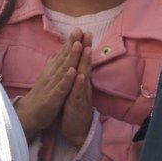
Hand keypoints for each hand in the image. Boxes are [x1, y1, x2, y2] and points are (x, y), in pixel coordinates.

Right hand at [13, 33, 83, 140]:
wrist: (30, 113)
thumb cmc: (43, 94)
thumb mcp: (50, 77)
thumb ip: (58, 65)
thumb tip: (64, 52)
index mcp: (53, 70)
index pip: (63, 53)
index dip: (71, 41)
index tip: (79, 29)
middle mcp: (52, 74)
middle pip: (64, 57)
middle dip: (73, 44)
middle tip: (79, 30)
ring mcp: (52, 85)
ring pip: (64, 69)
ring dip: (71, 57)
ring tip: (78, 45)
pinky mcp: (53, 97)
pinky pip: (61, 88)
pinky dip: (67, 79)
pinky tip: (73, 72)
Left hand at [60, 34, 94, 149]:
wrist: (76, 130)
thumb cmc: (73, 107)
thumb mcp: (74, 89)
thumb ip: (76, 75)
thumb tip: (76, 61)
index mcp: (79, 80)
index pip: (80, 61)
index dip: (81, 46)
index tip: (81, 30)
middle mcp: (82, 85)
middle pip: (85, 64)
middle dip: (86, 49)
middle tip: (88, 32)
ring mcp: (81, 94)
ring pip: (84, 77)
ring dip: (85, 63)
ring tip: (86, 48)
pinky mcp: (77, 105)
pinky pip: (78, 94)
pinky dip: (79, 84)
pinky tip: (80, 75)